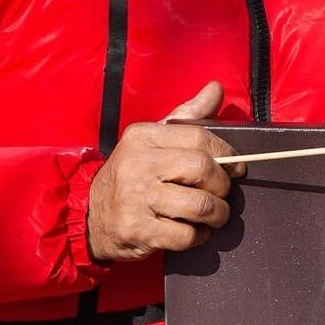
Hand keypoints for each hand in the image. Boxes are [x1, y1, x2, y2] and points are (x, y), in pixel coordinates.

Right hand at [85, 82, 241, 262]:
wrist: (89, 214)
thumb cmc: (130, 175)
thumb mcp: (151, 139)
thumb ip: (186, 116)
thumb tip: (216, 88)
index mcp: (143, 137)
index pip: (200, 138)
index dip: (227, 154)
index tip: (235, 166)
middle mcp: (139, 165)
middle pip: (204, 170)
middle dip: (223, 185)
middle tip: (221, 193)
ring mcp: (137, 199)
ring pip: (201, 205)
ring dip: (217, 214)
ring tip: (213, 215)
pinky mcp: (139, 230)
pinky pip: (187, 235)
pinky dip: (199, 236)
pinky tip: (193, 230)